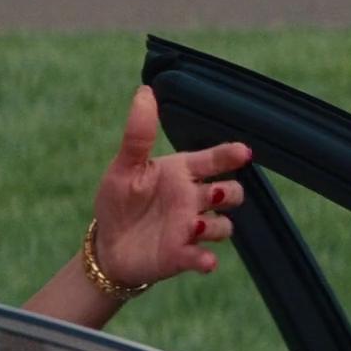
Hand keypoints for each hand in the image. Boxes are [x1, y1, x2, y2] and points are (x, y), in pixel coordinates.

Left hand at [90, 85, 250, 287]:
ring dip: (216, 227)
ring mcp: (190, 229)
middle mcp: (192, 200)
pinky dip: (205, 260)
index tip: (243, 151)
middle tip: (211, 194)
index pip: (213, 159)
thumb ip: (138, 133)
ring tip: (195, 226)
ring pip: (224, 226)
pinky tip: (204, 260)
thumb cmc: (119, 200)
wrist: (106, 245)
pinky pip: (203, 258)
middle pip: (230, 192)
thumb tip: (144, 91)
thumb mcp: (125, 166)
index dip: (229, 154)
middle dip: (229, 193)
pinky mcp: (183, 256)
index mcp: (180, 173)